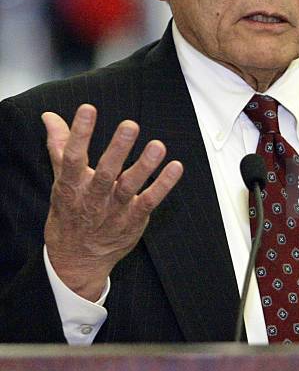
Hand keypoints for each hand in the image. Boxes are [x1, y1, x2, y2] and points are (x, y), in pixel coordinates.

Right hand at [42, 104, 182, 300]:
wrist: (77, 261)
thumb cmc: (70, 213)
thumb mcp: (61, 181)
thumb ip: (59, 146)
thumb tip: (50, 116)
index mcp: (71, 186)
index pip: (72, 157)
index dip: (79, 133)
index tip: (88, 108)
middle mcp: (92, 198)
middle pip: (105, 173)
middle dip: (118, 149)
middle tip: (130, 125)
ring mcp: (114, 211)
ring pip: (130, 187)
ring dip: (145, 166)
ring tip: (158, 146)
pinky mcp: (133, 220)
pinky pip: (150, 201)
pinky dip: (163, 185)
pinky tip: (175, 167)